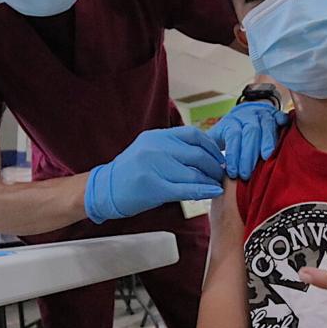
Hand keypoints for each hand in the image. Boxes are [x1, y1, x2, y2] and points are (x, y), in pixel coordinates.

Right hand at [85, 127, 225, 222]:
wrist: (104, 189)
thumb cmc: (130, 173)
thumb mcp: (150, 150)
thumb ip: (173, 149)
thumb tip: (205, 153)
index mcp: (157, 136)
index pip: (194, 135)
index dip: (211, 146)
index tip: (220, 157)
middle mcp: (156, 147)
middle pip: (197, 154)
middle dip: (215, 165)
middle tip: (222, 174)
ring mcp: (154, 166)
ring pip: (194, 172)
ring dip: (211, 180)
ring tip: (218, 185)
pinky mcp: (153, 187)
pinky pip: (185, 188)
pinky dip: (203, 191)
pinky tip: (213, 193)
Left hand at [207, 102, 289, 178]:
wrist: (246, 113)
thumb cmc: (231, 132)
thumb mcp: (217, 137)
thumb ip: (210, 150)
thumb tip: (201, 171)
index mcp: (232, 122)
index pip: (233, 136)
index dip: (233, 155)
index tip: (233, 173)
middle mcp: (248, 116)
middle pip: (250, 132)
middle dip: (248, 154)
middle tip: (247, 174)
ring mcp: (263, 114)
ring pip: (266, 126)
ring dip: (267, 142)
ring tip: (266, 158)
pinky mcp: (276, 114)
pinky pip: (280, 116)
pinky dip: (283, 123)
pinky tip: (285, 131)